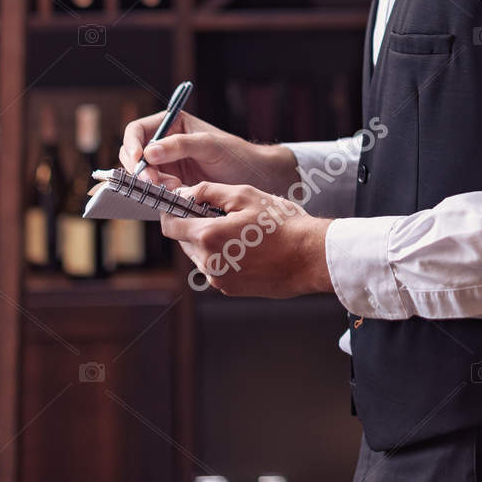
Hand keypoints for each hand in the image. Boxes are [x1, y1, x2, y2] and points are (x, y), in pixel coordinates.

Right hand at [118, 110, 296, 193]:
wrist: (254, 178)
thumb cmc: (236, 155)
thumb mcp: (210, 145)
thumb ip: (180, 145)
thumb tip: (148, 152)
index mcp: (171, 124)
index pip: (137, 130)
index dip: (131, 144)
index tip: (138, 160)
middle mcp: (164, 144)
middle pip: (133, 155)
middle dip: (140, 169)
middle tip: (154, 183)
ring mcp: (166, 166)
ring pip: (141, 175)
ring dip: (150, 184)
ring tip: (173, 188)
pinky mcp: (170, 185)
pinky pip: (153, 190)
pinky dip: (157, 194)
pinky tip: (173, 196)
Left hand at [159, 183, 332, 297]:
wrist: (310, 257)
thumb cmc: (284, 224)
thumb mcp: (246, 196)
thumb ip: (209, 192)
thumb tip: (185, 193)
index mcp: (208, 236)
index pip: (171, 226)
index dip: (173, 212)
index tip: (183, 204)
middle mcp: (209, 262)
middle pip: (185, 241)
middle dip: (196, 226)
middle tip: (223, 215)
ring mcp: (219, 279)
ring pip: (200, 256)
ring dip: (210, 242)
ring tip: (241, 232)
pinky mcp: (230, 289)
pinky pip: (216, 269)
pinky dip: (224, 257)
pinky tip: (248, 248)